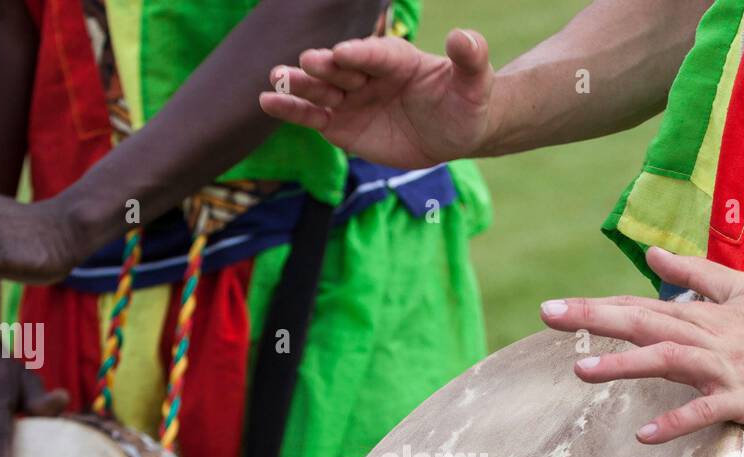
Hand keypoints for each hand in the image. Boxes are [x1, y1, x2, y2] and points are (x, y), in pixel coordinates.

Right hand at [258, 29, 495, 167]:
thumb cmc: (465, 102)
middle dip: (325, 66)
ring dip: (298, 85)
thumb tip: (464, 37)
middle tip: (309, 63)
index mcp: (397, 58)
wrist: (453, 132)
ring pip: (321, 90)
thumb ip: (470, 58)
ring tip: (276, 79)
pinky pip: (313, 116)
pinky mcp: (341, 125)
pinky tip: (267, 101)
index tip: (343, 53)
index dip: (361, 54)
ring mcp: (351, 99)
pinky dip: (291, 110)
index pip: (376, 54)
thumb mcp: (476, 83)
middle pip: (342, 68)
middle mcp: (368, 74)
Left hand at [541, 249, 743, 443]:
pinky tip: (644, 435)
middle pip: (641, 323)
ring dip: (624, 364)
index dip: (594, 307)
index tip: (552, 308)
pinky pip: (705, 410)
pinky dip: (675, 421)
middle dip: (594, 319)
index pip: (637, 307)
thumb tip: (649, 253)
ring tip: (581, 370)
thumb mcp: (738, 288)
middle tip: (549, 316)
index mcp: (700, 315)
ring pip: (667, 360)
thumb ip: (691, 274)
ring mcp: (724, 367)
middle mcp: (706, 336)